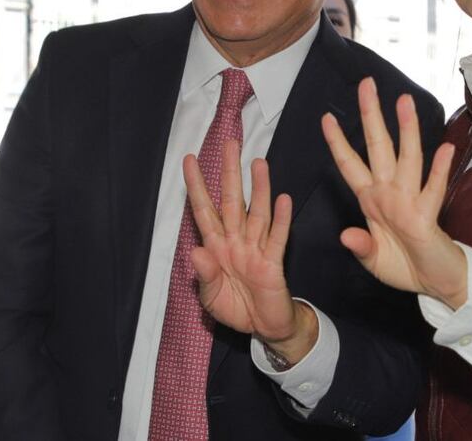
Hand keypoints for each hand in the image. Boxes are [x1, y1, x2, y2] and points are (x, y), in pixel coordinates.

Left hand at [184, 141, 317, 362]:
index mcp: (216, 246)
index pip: (204, 210)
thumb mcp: (211, 297)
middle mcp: (236, 241)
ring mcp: (256, 249)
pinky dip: (280, 220)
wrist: (264, 328)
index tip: (189, 160)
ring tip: (259, 163)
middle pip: (232, 201)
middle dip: (230, 173)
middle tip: (231, 144)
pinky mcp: (273, 262)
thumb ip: (204, 275)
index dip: (196, 186)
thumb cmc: (235, 308)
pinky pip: (277, 238)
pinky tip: (283, 200)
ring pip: (256, 213)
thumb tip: (194, 252)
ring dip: (258, 188)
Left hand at [322, 77, 467, 308]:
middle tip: (366, 84)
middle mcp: (390, 193)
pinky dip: (440, 170)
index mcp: (372, 200)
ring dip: (407, 131)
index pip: (351, 165)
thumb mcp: (373, 260)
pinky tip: (446, 149)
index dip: (338, 143)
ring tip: (404, 102)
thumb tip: (345, 234)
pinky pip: (434, 190)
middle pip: (379, 147)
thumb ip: (360, 246)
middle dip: (371, 116)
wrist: (438, 284)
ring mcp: (410, 202)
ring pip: (408, 159)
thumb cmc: (405, 266)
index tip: (326, 117)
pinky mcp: (428, 217)